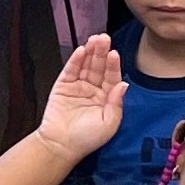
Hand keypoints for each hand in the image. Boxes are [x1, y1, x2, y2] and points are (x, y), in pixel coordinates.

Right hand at [35, 35, 126, 165]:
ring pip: (86, 65)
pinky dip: (75, 60)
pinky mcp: (63, 86)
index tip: (114, 54)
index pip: (112, 76)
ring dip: (90, 52)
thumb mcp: (109, 123)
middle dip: (102, 52)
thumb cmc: (86, 139)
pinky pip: (71, 70)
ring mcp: (78, 86)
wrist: (61, 146)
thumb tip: (124, 84)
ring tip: (94, 40)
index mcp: (107, 97)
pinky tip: (81, 51)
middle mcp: (94, 89)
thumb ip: (116, 103)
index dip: (113, 65)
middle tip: (104, 38)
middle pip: (99, 66)